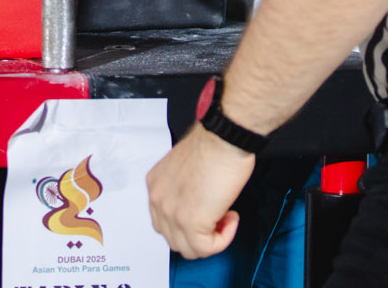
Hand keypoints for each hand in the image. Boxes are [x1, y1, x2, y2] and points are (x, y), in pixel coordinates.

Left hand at [147, 125, 252, 258]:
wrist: (224, 138)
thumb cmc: (215, 144)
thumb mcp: (187, 169)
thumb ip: (184, 189)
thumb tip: (198, 205)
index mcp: (156, 185)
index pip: (165, 222)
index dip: (190, 223)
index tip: (208, 211)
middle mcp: (158, 200)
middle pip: (175, 239)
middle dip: (200, 234)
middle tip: (220, 215)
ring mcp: (171, 213)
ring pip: (189, 249)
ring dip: (212, 238)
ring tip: (227, 215)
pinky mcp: (190, 223)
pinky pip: (206, 249)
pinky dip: (223, 240)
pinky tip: (231, 218)